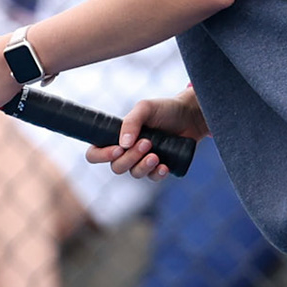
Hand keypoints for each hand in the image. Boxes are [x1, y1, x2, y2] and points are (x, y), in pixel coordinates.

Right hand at [87, 87, 208, 179]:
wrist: (190, 116)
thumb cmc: (164, 109)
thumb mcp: (145, 108)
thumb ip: (131, 121)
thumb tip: (123, 144)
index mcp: (117, 137)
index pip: (95, 153)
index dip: (101, 156)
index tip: (117, 149)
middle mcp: (127, 151)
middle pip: (116, 167)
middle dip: (130, 158)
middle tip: (147, 143)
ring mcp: (143, 161)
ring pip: (134, 174)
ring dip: (143, 166)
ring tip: (156, 155)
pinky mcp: (159, 167)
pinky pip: (152, 178)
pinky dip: (157, 174)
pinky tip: (165, 166)